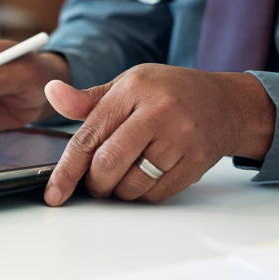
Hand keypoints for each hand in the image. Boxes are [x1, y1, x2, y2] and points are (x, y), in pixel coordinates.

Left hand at [42, 64, 275, 206]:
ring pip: (132, 185)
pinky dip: (141, 193)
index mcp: (133, 90)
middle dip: (94, 182)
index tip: (54, 193)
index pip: (89, 136)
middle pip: (108, 165)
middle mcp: (158, 113)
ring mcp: (180, 140)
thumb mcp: (127, 85)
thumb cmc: (168, 93)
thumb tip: (51, 92)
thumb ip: (87, 100)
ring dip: (117, 190)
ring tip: (121, 174)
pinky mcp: (196, 164)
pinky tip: (144, 176)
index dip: (67, 169)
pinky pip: (155, 194)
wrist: (227, 104)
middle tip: (95, 180)